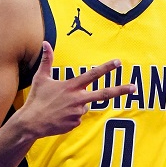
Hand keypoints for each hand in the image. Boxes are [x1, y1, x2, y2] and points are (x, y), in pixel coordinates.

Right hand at [21, 41, 136, 137]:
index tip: (118, 62)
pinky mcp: (76, 123)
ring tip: (59, 107)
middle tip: (134, 87)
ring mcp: (78, 113)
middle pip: (104, 94)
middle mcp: (78, 99)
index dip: (106, 67)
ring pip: (85, 106)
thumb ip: (47, 60)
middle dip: (121, 90)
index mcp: (71, 86)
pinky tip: (59, 116)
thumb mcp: (41, 78)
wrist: (31, 123)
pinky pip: (78, 117)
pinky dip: (71, 115)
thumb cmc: (36, 99)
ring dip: (77, 104)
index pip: (92, 75)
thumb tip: (46, 43)